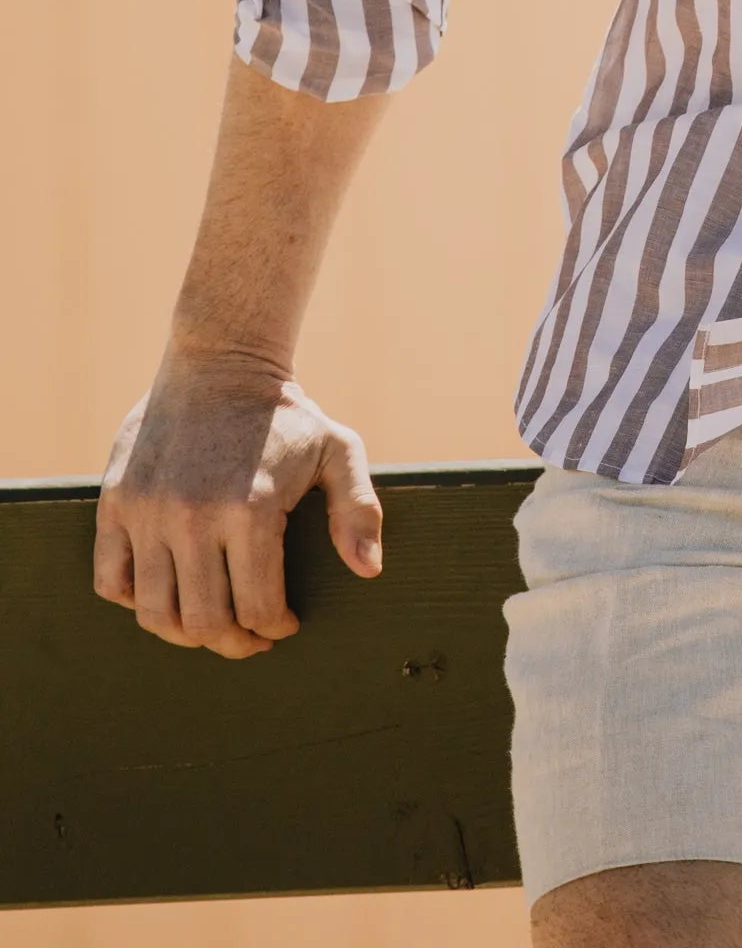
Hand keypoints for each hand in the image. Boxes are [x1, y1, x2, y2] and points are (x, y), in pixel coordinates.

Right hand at [94, 346, 382, 658]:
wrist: (220, 360)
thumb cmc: (284, 414)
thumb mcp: (338, 449)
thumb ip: (358, 509)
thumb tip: (369, 571)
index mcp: (250, 509)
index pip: (257, 607)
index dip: (275, 627)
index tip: (284, 625)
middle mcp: (193, 516)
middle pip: (204, 623)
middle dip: (234, 643)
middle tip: (250, 637)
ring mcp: (148, 511)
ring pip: (155, 614)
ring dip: (185, 634)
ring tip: (211, 622)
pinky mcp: (116, 503)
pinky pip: (111, 582)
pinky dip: (135, 601)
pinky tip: (169, 591)